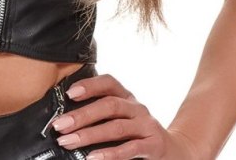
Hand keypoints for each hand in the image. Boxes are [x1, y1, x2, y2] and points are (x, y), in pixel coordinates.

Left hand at [51, 73, 197, 158]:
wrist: (175, 152)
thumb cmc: (139, 135)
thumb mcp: (123, 120)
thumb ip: (102, 116)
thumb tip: (67, 120)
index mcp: (127, 98)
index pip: (109, 82)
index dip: (90, 85)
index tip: (69, 93)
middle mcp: (137, 108)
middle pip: (108, 105)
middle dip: (81, 115)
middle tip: (60, 125)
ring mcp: (147, 125)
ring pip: (116, 126)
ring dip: (89, 135)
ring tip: (69, 141)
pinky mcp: (154, 145)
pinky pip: (129, 148)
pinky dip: (109, 153)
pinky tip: (93, 157)